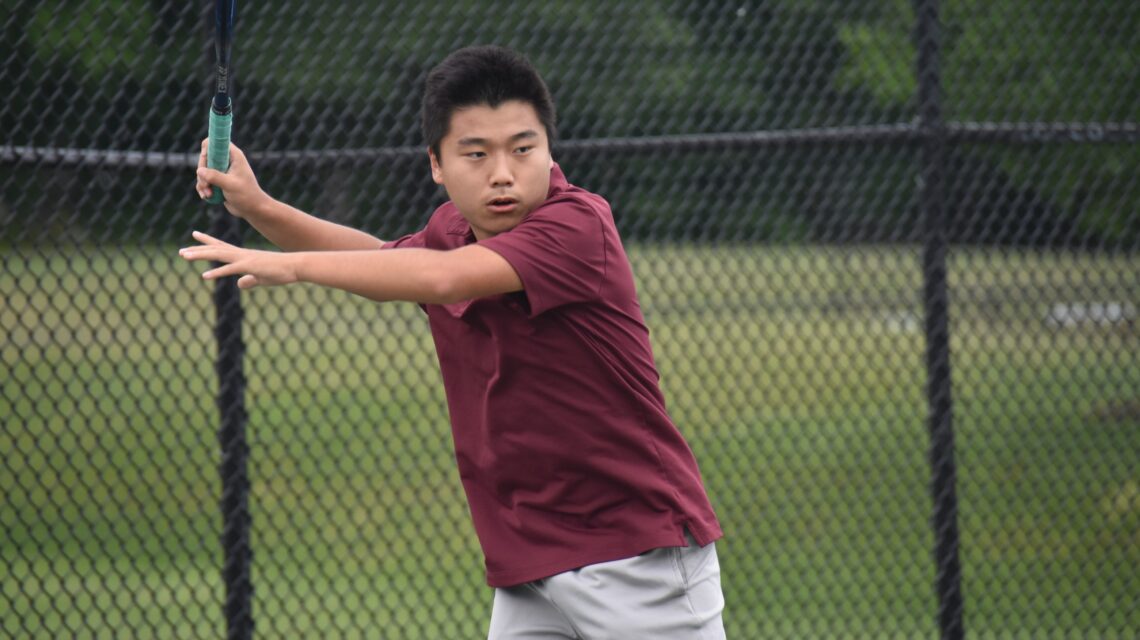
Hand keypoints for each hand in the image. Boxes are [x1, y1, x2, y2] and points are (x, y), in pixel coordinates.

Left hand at [179, 231, 297, 289]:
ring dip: (201, 256)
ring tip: (185, 256)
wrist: (295, 266)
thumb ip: (250, 280)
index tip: (195, 235)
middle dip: (197, 250)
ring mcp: (244, 259)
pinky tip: (205, 276)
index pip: (222, 246)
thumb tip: (239, 284)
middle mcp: (241, 254)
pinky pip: (230, 269)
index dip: (207, 242)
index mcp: (244, 256)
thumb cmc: (281, 271)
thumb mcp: (262, 278)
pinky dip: (217, 273)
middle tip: (181, 251)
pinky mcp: (249, 266)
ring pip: (218, 255)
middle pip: (215, 250)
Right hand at [195, 140, 268, 218]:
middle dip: (202, 172)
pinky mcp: (218, 180)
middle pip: (205, 158)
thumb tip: (199, 171)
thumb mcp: (230, 185)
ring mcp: (222, 170)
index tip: (206, 163)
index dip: (207, 149)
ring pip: (203, 170)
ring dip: (202, 183)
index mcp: (234, 156)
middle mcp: (227, 160)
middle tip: (206, 184)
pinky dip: (203, 188)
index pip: (215, 142)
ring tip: (208, 194)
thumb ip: (215, 176)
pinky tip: (207, 197)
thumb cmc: (246, 195)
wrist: (253, 209)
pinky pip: (204, 180)